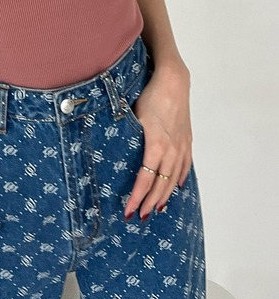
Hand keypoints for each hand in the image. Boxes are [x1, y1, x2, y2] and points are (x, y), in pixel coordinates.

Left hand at [124, 65, 192, 220]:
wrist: (173, 81)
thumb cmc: (150, 95)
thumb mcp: (134, 116)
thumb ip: (127, 136)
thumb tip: (113, 151)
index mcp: (156, 145)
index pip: (145, 179)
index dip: (137, 197)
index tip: (129, 211)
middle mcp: (171, 150)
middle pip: (161, 185)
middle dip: (150, 203)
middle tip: (140, 217)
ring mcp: (181, 146)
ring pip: (173, 179)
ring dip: (164, 196)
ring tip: (156, 210)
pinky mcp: (186, 140)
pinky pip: (184, 166)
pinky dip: (179, 180)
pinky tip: (176, 188)